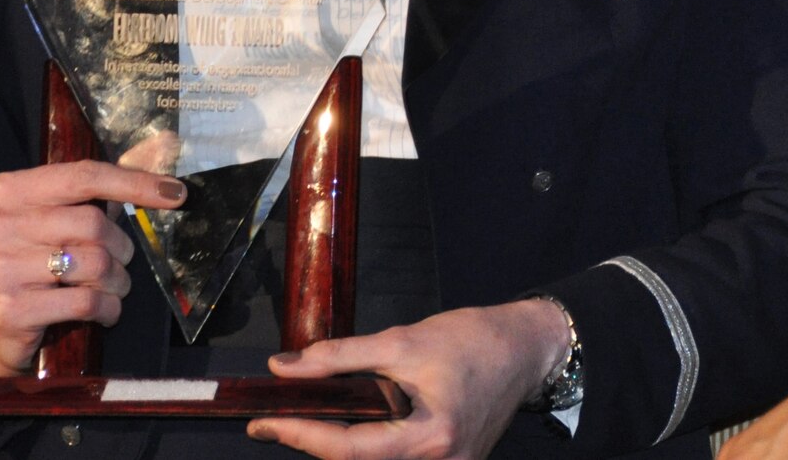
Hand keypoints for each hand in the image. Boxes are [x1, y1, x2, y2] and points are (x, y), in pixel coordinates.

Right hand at [0, 160, 185, 375]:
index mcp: (10, 191)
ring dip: (117, 280)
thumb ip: (106, 183)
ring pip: (95, 264)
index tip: (176, 194)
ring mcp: (1, 268)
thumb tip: (166, 142)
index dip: (135, 183)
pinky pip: (86, 302)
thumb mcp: (64, 214)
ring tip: (113, 287)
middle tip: (121, 260)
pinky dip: (107, 308)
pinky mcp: (12, 309)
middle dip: (121, 246)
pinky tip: (105, 311)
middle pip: (93, 224)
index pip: (85, 176)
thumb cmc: (39, 258)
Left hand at [249, 299, 571, 458]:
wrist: (526, 348)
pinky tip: (347, 428)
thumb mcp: (403, 340)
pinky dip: (365, 449)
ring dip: (338, 448)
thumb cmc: (472, 339)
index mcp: (430, 438)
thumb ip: (342, 355)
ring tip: (304, 422)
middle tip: (273, 422)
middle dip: (311, 444)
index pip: (347, 448)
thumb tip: (285, 366)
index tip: (262, 421)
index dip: (299, 434)